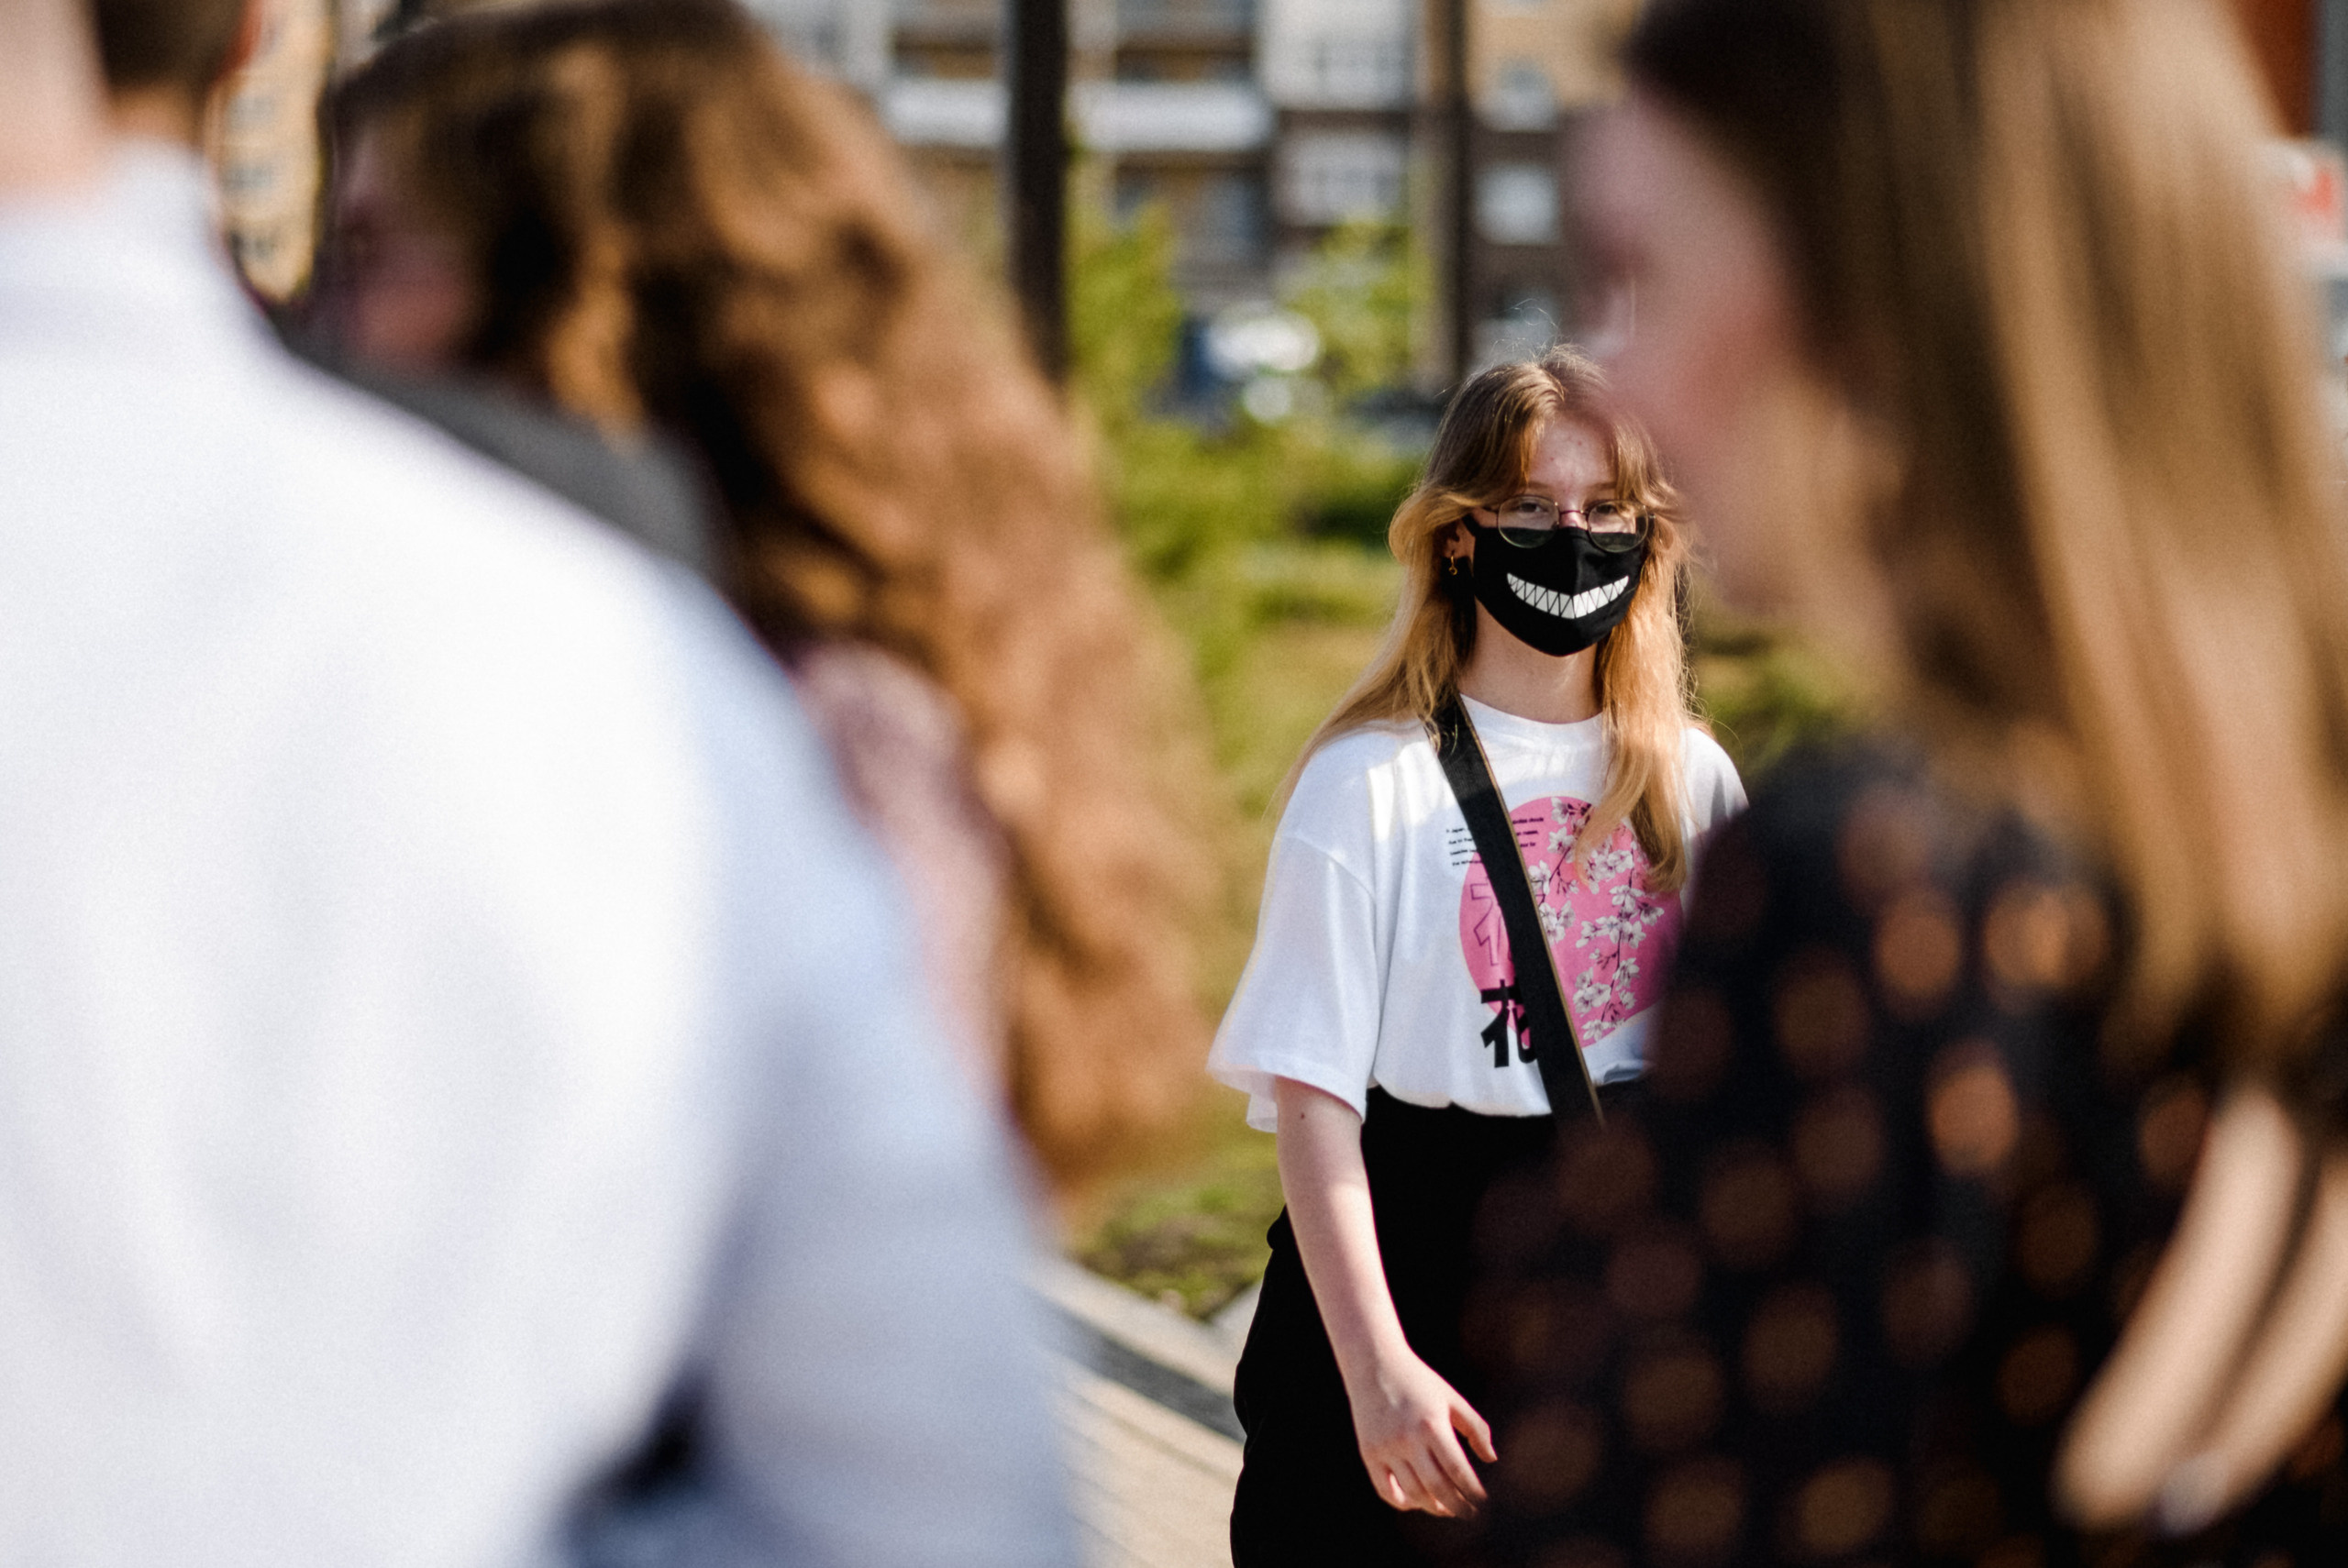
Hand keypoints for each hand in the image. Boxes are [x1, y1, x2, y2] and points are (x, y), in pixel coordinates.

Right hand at [1344, 1347, 1496, 1516]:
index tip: (1483, 1501)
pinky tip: (1416, 1501)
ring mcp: (1386, 1448)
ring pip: (1412, 1493)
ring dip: (1433, 1507)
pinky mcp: (1369, 1453)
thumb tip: (1491, 1458)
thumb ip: (1475, 1427)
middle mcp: (1407, 1439)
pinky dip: (1402, 1502)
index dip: (1472, 1490)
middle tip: (1469, 1514)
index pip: (1457, 1469)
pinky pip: (1386, 1490)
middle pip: (1437, 1487)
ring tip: (1446, 1509)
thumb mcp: (1450, 1397)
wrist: (1373, 1363)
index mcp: (1432, 1424)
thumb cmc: (1418, 1380)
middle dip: (1457, 1506)